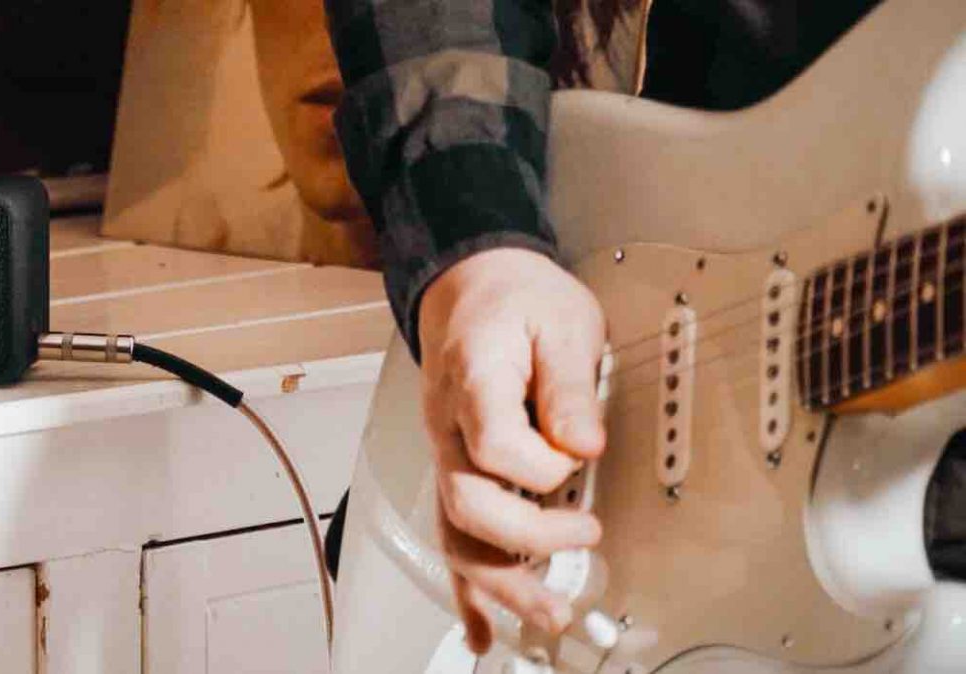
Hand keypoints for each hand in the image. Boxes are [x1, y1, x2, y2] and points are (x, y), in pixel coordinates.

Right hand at [417, 247, 606, 652]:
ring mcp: (446, 452)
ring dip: (498, 582)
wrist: (471, 286)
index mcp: (474, 381)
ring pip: (455, 531)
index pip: (494, 444)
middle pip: (468, 502)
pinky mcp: (455, 469)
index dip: (541, 465)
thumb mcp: (561, 321)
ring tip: (548, 614)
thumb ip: (570, 385)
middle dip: (527, 540)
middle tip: (585, 542)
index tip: (581, 457)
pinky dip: (466, 590)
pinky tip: (482, 629)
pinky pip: (450, 534)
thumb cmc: (516, 299)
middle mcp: (449, 426)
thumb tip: (585, 445)